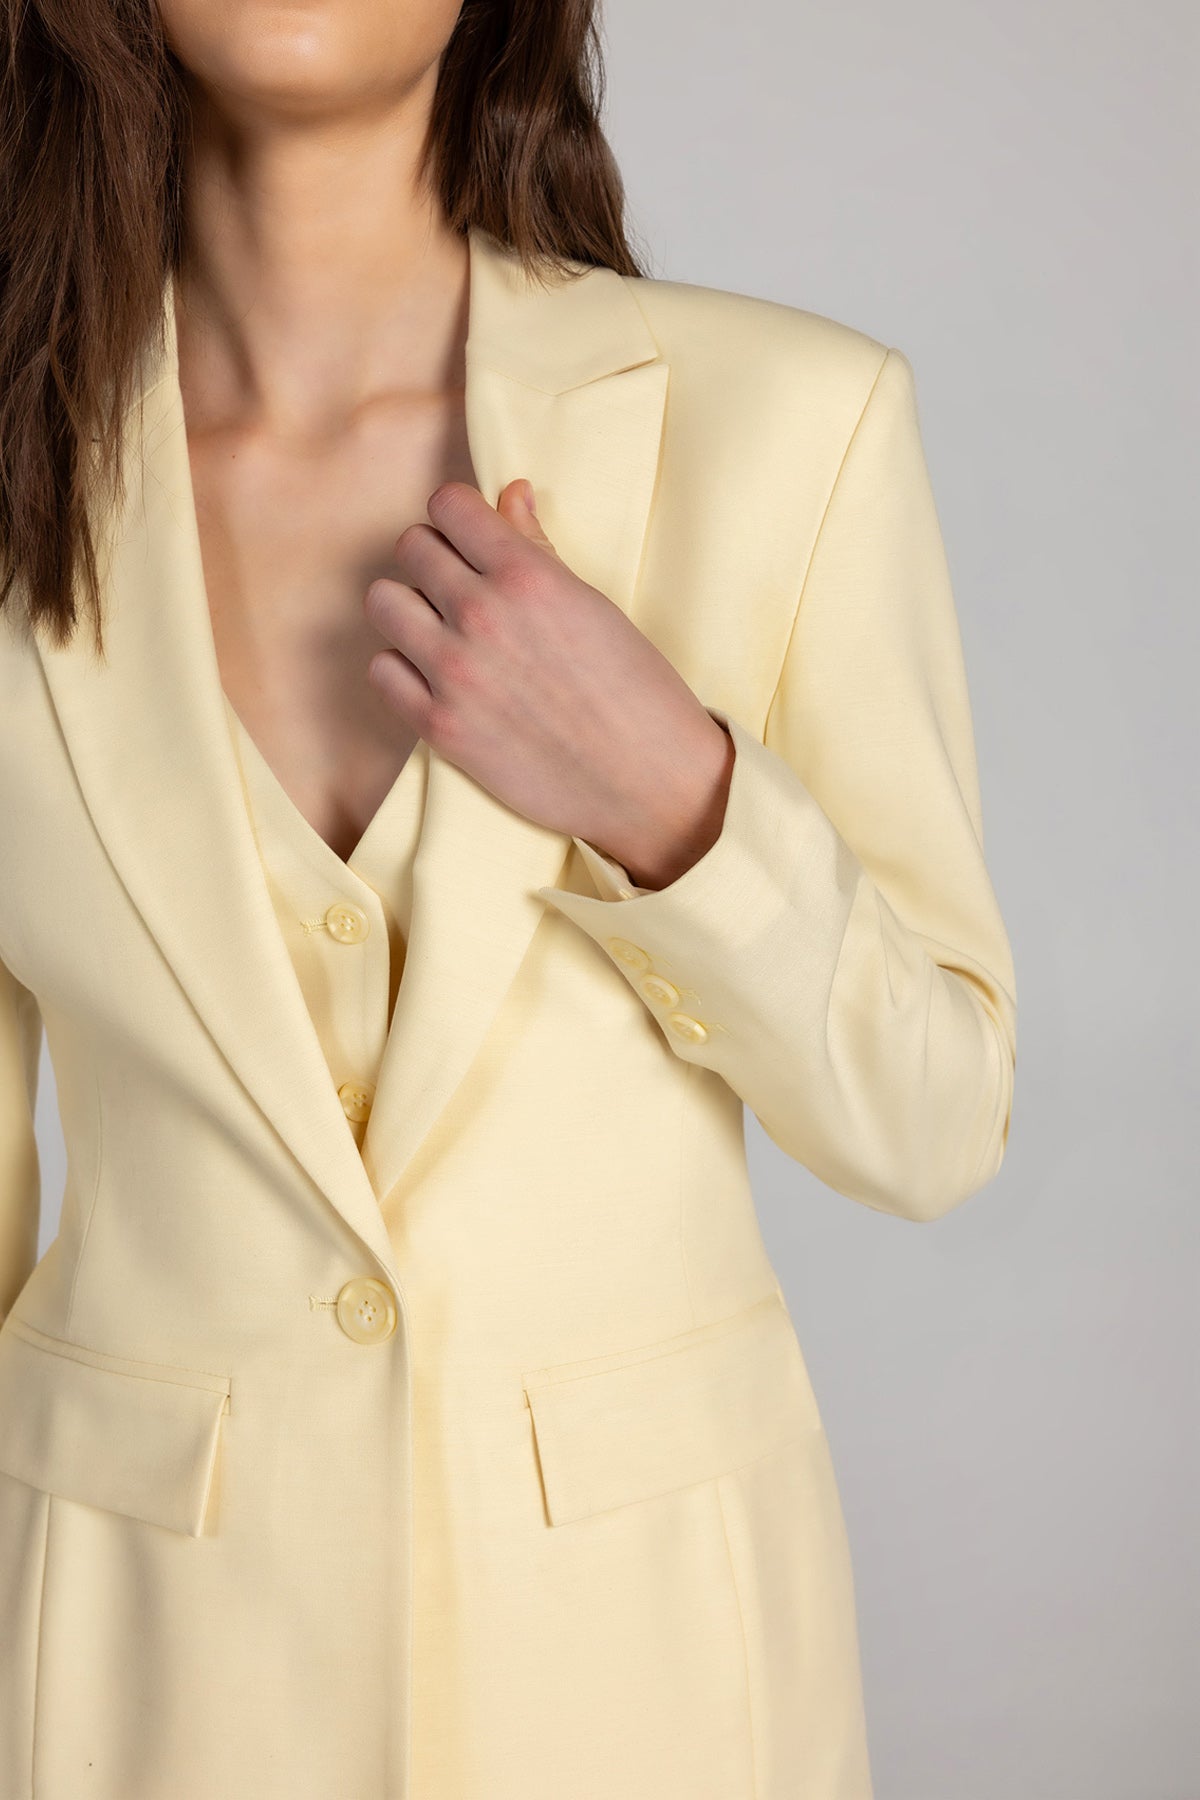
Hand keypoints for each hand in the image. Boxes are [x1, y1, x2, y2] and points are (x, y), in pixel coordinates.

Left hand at [363, 478, 733, 887]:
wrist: (649, 782)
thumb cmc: (636, 689)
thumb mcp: (594, 605)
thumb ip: (538, 549)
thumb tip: (508, 493)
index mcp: (526, 575)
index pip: (447, 504)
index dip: (459, 518)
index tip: (473, 539)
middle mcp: (482, 615)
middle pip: (410, 547)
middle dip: (434, 558)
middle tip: (461, 587)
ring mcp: (455, 673)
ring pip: (382, 602)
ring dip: (409, 608)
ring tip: (441, 629)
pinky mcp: (440, 727)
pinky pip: (382, 670)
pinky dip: (403, 668)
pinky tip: (436, 676)